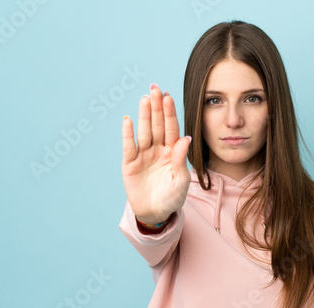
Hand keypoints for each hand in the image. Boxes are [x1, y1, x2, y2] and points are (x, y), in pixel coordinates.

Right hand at [122, 84, 190, 223]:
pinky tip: (128, 120)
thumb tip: (186, 137)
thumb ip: (181, 159)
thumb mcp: (181, 180)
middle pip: (157, 125)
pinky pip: (129, 146)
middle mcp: (158, 149)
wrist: (156, 213)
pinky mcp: (130, 164)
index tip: (169, 97)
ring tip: (145, 99)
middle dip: (156, 108)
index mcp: (173, 152)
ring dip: (144, 116)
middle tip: (155, 89)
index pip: (171, 129)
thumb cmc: (172, 197)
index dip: (170, 113)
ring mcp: (143, 155)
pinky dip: (128, 134)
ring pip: (144, 132)